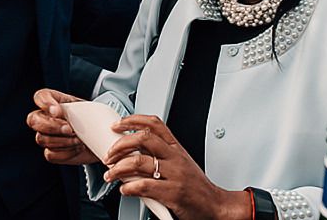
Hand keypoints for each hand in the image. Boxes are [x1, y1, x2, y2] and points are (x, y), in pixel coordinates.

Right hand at [26, 88, 98, 165]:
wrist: (100, 139)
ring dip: (63, 141)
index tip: (57, 111)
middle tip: (70, 129)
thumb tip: (83, 114)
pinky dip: (66, 153)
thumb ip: (82, 108)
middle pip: (33, 120)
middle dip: (52, 126)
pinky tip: (77, 148)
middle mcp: (45, 117)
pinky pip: (50, 154)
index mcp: (54, 101)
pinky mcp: (51, 152)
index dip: (45, 104)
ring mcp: (45, 135)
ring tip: (78, 139)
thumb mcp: (89, 108)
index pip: (40, 97)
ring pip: (41, 139)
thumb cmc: (92, 120)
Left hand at [104, 115, 248, 219]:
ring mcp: (175, 174)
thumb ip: (160, 153)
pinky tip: (125, 189)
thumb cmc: (197, 186)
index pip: (153, 123)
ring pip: (139, 162)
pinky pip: (145, 186)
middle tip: (109, 154)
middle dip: (120, 144)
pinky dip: (129, 187)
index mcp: (175, 147)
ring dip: (118, 168)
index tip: (117, 125)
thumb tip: (132, 150)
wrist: (217, 206)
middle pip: (142, 138)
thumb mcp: (181, 162)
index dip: (132, 120)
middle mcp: (175, 157)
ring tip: (110, 175)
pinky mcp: (173, 193)